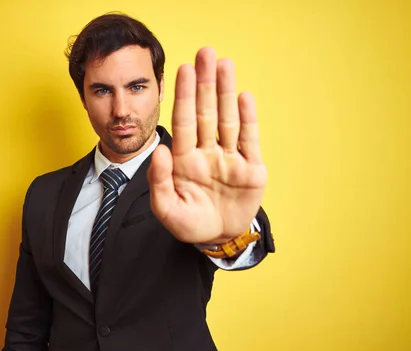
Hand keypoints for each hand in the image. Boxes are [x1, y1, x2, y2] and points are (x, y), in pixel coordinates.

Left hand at [148, 47, 266, 243]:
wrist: (217, 239)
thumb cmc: (189, 223)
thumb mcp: (167, 209)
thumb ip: (159, 181)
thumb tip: (159, 149)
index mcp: (184, 160)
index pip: (184, 122)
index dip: (184, 96)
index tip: (183, 69)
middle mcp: (207, 153)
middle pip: (206, 112)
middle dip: (205, 84)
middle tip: (205, 52)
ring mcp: (229, 159)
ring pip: (228, 120)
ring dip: (226, 92)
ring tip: (225, 64)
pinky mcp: (251, 168)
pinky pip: (249, 140)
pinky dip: (247, 119)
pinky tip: (244, 96)